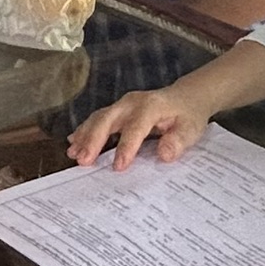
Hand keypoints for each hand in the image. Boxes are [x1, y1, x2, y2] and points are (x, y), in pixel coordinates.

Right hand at [67, 82, 214, 170]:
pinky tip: (74, 142)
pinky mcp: (117, 110)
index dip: (126, 148)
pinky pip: (97, 119)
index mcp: (151, 107)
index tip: (118, 167)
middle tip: (83, 161)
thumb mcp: (191, 129)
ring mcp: (122, 105)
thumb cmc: (188, 115)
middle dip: (93, 140)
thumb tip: (165, 154)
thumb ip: (178, 141)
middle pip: (107, 119)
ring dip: (84, 136)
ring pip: (98, 118)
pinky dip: (85, 130)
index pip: (135, 128)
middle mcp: (132, 103)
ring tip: (73, 154)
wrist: (186, 97)